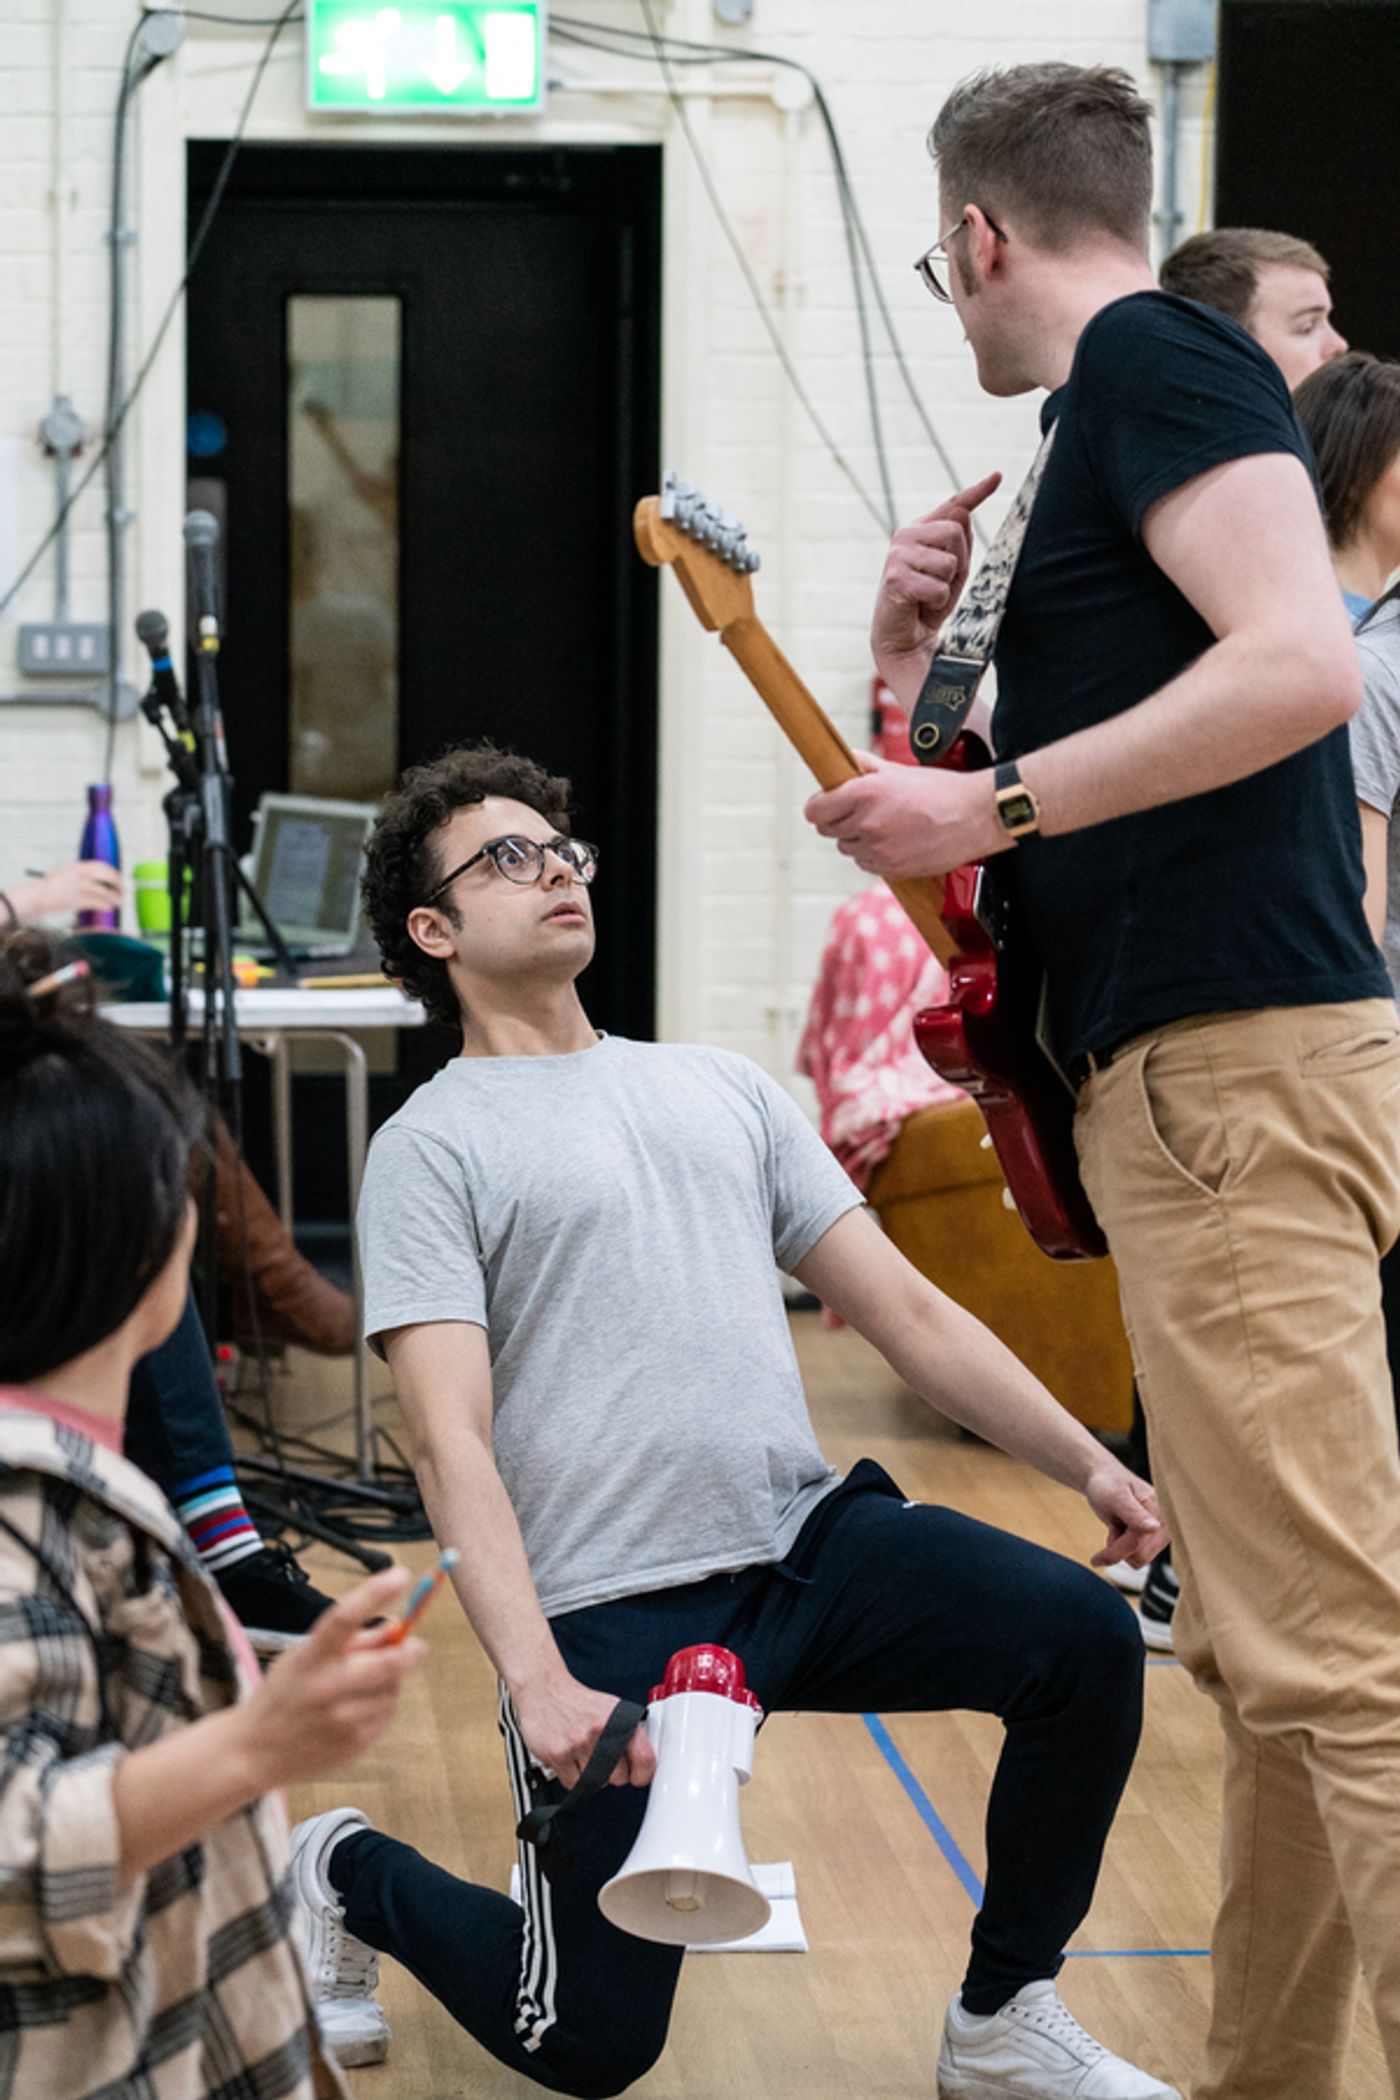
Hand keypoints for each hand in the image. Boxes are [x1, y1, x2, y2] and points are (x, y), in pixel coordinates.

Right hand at [7, 860, 123, 921]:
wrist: (38, 896)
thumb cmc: (52, 887)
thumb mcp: (68, 872)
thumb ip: (84, 873)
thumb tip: (101, 878)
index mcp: (79, 866)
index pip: (103, 866)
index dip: (114, 873)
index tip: (119, 878)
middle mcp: (81, 875)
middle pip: (108, 877)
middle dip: (118, 885)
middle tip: (122, 891)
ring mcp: (80, 888)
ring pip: (105, 892)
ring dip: (114, 898)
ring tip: (118, 902)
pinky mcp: (78, 900)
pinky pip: (98, 903)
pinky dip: (105, 906)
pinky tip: (108, 908)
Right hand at [235, 1567, 423, 1788]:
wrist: (255, 1752)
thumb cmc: (284, 1693)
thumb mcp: (304, 1655)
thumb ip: (351, 1639)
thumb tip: (398, 1625)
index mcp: (311, 1657)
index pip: (344, 1618)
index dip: (374, 1594)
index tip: (400, 1575)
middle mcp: (327, 1687)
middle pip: (387, 1662)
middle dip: (410, 1651)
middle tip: (418, 1646)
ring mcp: (343, 1719)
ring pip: (393, 1688)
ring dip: (390, 1681)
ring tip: (362, 1686)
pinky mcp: (354, 1742)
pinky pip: (387, 1714)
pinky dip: (381, 1705)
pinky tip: (356, 1710)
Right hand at [511, 1669, 655, 1788]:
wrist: (543, 1689)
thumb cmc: (577, 1701)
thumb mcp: (611, 1709)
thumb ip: (629, 1733)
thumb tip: (647, 1760)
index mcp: (620, 1719)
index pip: (645, 1759)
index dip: (643, 1774)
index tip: (638, 1776)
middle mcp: (602, 1730)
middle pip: (620, 1778)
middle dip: (612, 1774)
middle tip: (603, 1761)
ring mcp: (580, 1743)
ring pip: (596, 1783)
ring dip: (590, 1776)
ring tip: (584, 1756)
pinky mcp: (559, 1754)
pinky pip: (573, 1784)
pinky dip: (571, 1777)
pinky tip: (569, 1759)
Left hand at [803, 752, 1003, 879]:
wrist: (976, 817)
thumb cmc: (941, 790)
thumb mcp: (898, 770)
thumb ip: (864, 765)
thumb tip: (841, 761)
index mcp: (865, 793)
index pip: (815, 810)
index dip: (819, 806)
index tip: (826, 803)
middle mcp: (867, 823)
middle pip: (827, 830)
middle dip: (838, 820)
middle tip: (860, 811)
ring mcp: (878, 850)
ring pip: (847, 848)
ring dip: (857, 839)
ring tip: (885, 825)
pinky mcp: (891, 869)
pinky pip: (866, 864)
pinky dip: (874, 855)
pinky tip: (895, 841)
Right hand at [871, 474, 1001, 702]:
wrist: (904, 637)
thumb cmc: (929, 602)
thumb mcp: (952, 570)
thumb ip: (958, 542)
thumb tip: (964, 513)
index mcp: (921, 529)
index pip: (953, 505)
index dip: (977, 491)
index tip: (998, 476)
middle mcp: (906, 535)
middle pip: (955, 530)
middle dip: (959, 561)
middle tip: (942, 582)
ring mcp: (898, 555)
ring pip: (948, 561)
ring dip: (947, 584)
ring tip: (930, 595)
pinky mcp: (894, 578)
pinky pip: (937, 586)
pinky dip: (937, 602)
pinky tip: (920, 605)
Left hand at [1084, 1463, 1168, 1571]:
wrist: (1105, 1479)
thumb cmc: (1109, 1484)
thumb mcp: (1116, 1496)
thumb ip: (1134, 1513)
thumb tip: (1155, 1528)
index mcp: (1160, 1510)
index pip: (1137, 1544)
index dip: (1114, 1551)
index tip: (1093, 1560)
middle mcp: (1166, 1523)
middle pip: (1140, 1557)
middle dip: (1119, 1547)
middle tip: (1112, 1526)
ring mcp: (1162, 1533)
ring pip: (1139, 1560)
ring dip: (1121, 1548)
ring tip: (1117, 1525)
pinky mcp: (1156, 1540)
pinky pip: (1137, 1557)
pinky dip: (1124, 1548)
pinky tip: (1121, 1530)